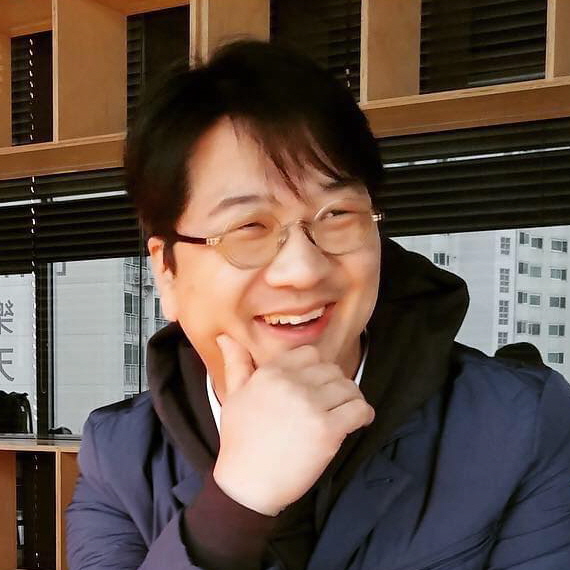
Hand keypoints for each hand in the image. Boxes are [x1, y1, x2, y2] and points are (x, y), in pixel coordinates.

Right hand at [212, 335, 374, 515]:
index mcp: (271, 373)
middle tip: (332, 402)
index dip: (318, 368)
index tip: (317, 384)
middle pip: (332, 370)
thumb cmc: (240, 441)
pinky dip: (364, 415)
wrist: (247, 483)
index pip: (310, 353)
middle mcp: (292, 384)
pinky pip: (359, 410)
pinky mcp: (328, 430)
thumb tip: (226, 336)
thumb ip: (236, 363)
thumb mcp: (232, 396)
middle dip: (335, 385)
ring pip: (349, 387)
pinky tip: (359, 422)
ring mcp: (311, 406)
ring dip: (351, 399)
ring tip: (346, 411)